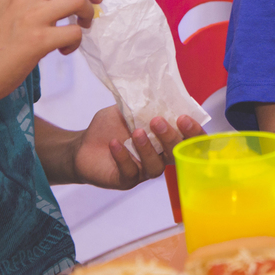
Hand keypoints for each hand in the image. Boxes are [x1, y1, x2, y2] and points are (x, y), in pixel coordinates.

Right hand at [0, 0, 101, 107]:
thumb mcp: (7, 10)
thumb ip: (31, 0)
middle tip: (95, 2)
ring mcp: (31, 17)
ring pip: (78, 0)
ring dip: (87, 14)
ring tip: (80, 29)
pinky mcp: (38, 41)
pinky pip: (74, 32)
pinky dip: (76, 41)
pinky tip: (65, 50)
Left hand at [73, 109, 206, 189]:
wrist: (82, 144)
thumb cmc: (109, 127)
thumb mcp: (127, 110)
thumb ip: (144, 106)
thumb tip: (158, 94)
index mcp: (164, 139)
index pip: (188, 140)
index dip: (192, 132)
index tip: (184, 118)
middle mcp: (158, 157)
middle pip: (175, 154)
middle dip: (170, 137)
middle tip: (158, 121)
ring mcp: (143, 171)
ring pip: (155, 166)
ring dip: (147, 149)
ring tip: (136, 132)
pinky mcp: (125, 180)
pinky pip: (130, 172)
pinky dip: (123, 158)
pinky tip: (114, 144)